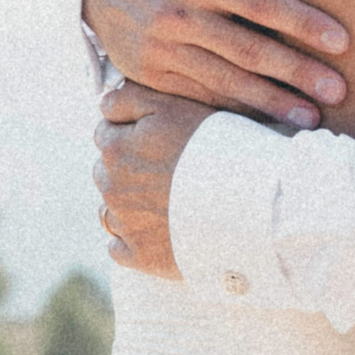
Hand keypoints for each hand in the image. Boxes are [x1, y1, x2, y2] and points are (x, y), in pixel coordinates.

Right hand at [84, 0, 351, 127]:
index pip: (259, 4)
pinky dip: (235, 113)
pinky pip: (201, 97)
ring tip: (312, 120)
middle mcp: (178, 17)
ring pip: (227, 83)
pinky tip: (267, 123)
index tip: (344, 41)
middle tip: (340, 92)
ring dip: (272, 103)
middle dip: (297, 73)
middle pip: (249, 51)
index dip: (302, 23)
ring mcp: (163, 51)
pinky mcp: (153, 76)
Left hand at [92, 83, 218, 278]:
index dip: (132, 131)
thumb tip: (102, 103)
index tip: (161, 138)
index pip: (105, 132)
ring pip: (111, 208)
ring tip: (168, 199)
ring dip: (130, 203)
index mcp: (116, 147)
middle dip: (129, 167)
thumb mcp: (174, 105)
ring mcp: (125, 223)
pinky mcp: (139, 255)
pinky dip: (134, 238)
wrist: (251, 203)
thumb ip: (129, 98)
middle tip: (169, 167)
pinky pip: (119, 246)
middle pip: (106, 171)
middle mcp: (112, 186)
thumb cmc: (218, 147)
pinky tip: (162, 229)